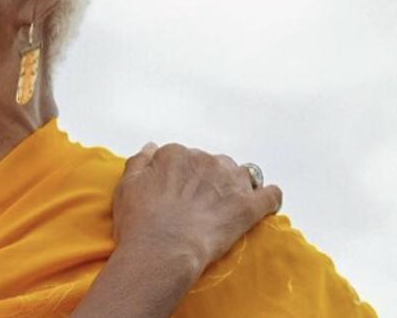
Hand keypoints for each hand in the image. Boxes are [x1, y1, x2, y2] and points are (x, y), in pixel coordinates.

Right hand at [111, 142, 282, 270]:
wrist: (162, 250)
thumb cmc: (140, 222)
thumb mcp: (126, 185)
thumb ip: (140, 161)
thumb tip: (152, 146)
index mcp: (176, 154)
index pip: (183, 157)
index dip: (182, 176)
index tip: (178, 194)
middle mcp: (206, 160)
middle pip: (213, 164)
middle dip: (210, 180)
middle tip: (199, 205)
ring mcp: (230, 182)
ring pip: (242, 174)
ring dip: (237, 186)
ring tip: (228, 206)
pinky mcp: (249, 206)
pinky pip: (271, 194)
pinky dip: (269, 198)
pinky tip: (265, 204)